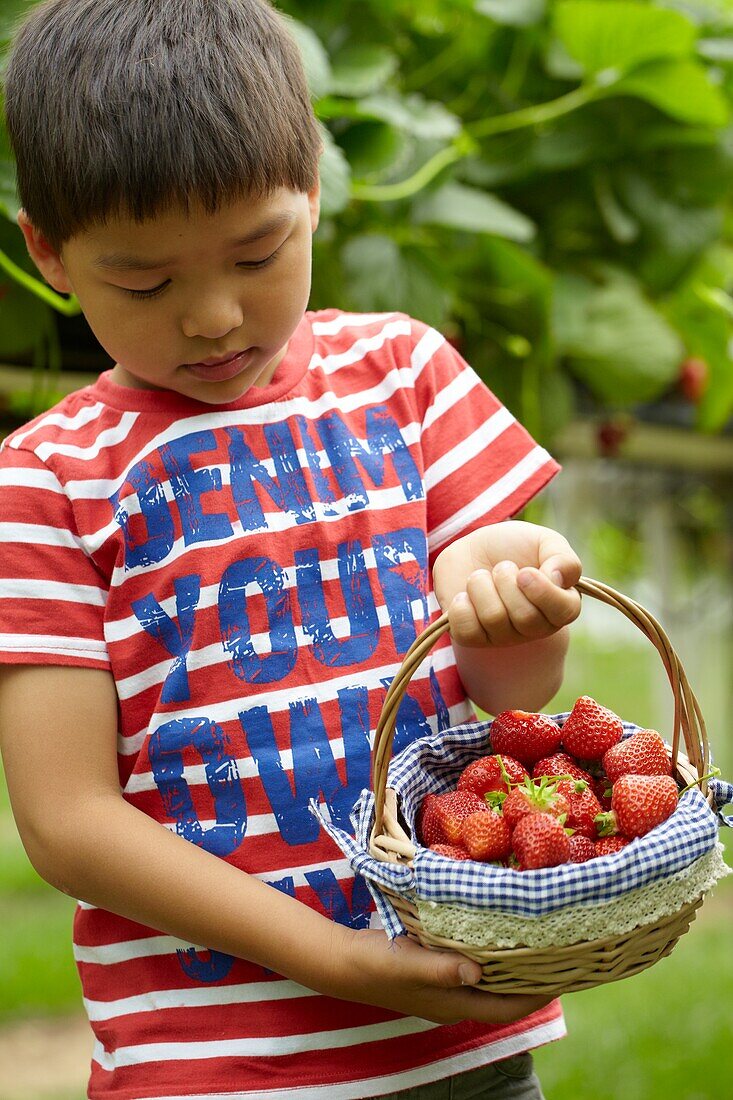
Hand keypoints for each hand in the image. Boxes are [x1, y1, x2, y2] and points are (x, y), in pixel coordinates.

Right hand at [334, 926, 552, 1024]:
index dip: (537, 995)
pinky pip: (472, 964)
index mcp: (453, 1005)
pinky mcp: (434, 968)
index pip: (507, 1007)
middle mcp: (454, 999)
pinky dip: (489, 952)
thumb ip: (443, 969)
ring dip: (512, 963)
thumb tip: (478, 973)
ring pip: (489, 979)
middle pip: (503, 995)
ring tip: (536, 937)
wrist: (340, 961)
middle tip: (557, 949)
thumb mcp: (408, 964)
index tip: (564, 974)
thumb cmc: (375, 965)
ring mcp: (444, 984)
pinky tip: (494, 929)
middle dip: (531, 977)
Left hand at [433, 521, 581, 648]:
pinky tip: (464, 595)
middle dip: (506, 582)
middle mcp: (535, 626)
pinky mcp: (473, 637)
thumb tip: (558, 578)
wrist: (472, 548)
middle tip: (501, 567)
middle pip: (526, 618)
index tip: (525, 572)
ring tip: (481, 576)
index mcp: (560, 603)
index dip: (544, 592)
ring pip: (494, 619)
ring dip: (481, 586)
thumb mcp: (544, 541)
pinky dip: (460, 605)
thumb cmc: (513, 546)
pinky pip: (467, 631)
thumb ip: (563, 557)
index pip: (565, 611)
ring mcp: (503, 636)